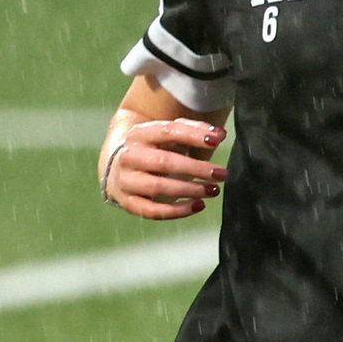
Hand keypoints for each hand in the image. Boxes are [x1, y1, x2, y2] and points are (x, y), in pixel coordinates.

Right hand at [104, 118, 227, 219]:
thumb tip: (220, 135)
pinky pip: (152, 211)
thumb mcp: (172, 133)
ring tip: (213, 190)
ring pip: (157, 187)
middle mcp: (129, 156)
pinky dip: (177, 211)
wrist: (122, 166)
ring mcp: (125, 180)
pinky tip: (198, 205)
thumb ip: (197, 130)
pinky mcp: (127, 202)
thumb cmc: (156, 147)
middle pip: (163, 162)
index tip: (216, 142)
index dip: (193, 136)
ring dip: (189, 190)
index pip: (168, 131)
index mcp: (140, 133)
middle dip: (195, 168)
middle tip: (220, 174)